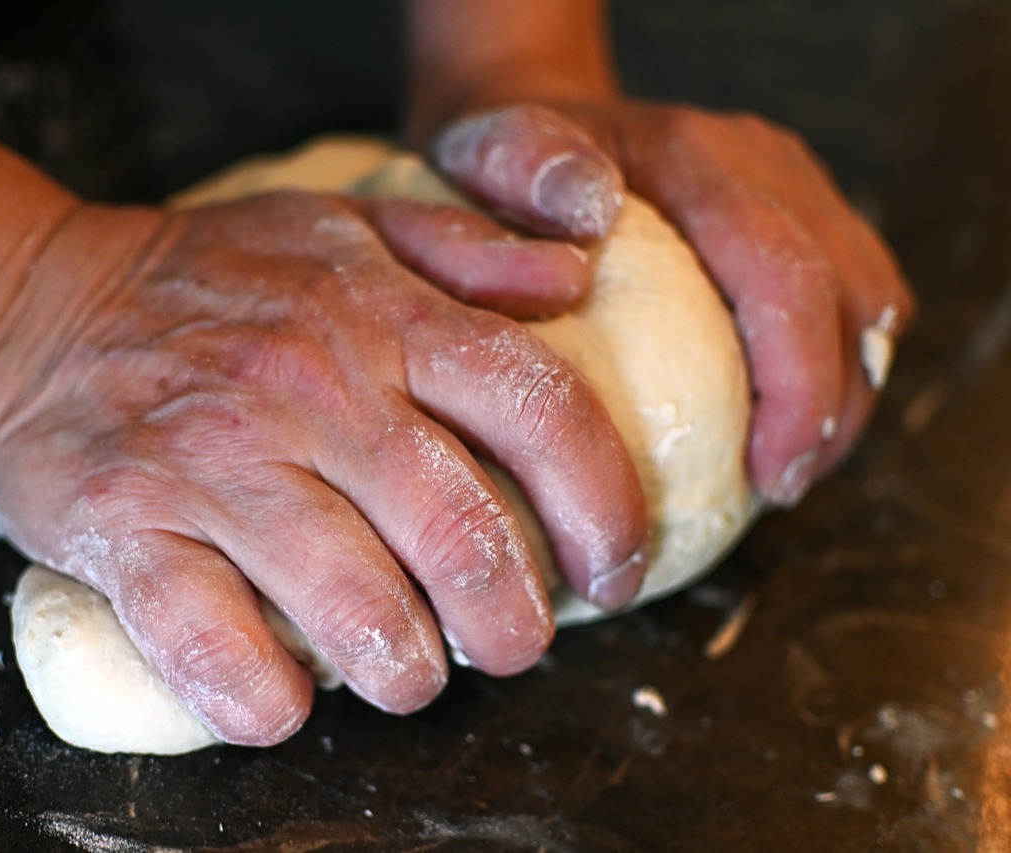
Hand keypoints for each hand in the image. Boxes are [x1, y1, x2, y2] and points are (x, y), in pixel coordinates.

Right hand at [0, 192, 648, 744]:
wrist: (26, 310)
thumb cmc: (204, 281)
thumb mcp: (342, 227)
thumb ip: (467, 248)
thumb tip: (577, 281)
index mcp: (376, 315)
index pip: (536, 405)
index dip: (602, 503)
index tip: (613, 569)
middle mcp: (304, 386)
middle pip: (458, 529)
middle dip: (511, 619)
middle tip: (516, 646)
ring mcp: (209, 460)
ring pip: (350, 598)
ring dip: (403, 666)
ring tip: (410, 674)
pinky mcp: (122, 524)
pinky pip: (204, 636)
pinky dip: (257, 695)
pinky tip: (281, 707)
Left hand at [429, 101, 915, 505]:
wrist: (529, 148)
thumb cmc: (497, 175)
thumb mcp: (484, 159)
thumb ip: (522, 166)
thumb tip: (592, 207)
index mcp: (694, 155)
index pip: (781, 268)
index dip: (798, 382)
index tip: (771, 474)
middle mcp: (761, 163)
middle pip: (851, 291)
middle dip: (833, 407)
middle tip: (780, 488)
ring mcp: (792, 188)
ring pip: (871, 300)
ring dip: (843, 395)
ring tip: (783, 469)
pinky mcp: (802, 220)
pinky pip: (851, 304)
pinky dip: (833, 374)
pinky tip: (778, 428)